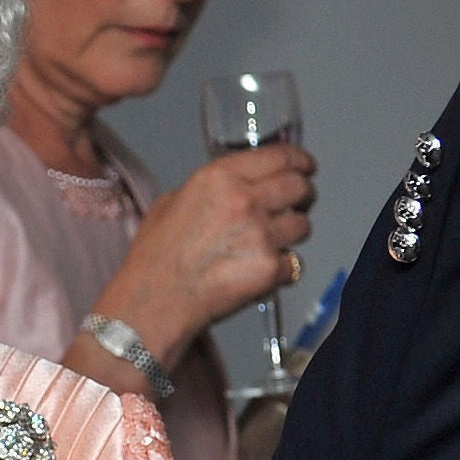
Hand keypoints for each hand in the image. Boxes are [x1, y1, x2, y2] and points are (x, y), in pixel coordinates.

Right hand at [96, 144, 317, 361]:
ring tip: (269, 244)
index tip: (306, 166)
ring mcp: (260, 235)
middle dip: (304, 194)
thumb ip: (210, 190)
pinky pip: (294, 263)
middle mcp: (244, 200)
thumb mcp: (171, 203)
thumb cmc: (156, 259)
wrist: (154, 302)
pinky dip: (283, 269)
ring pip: (303, 225)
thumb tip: (234, 188)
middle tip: (299, 203)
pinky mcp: (269, 268)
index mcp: (219, 178)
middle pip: (299, 186)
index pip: (278, 157)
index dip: (299, 160)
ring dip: (292, 233)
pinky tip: (259, 272)